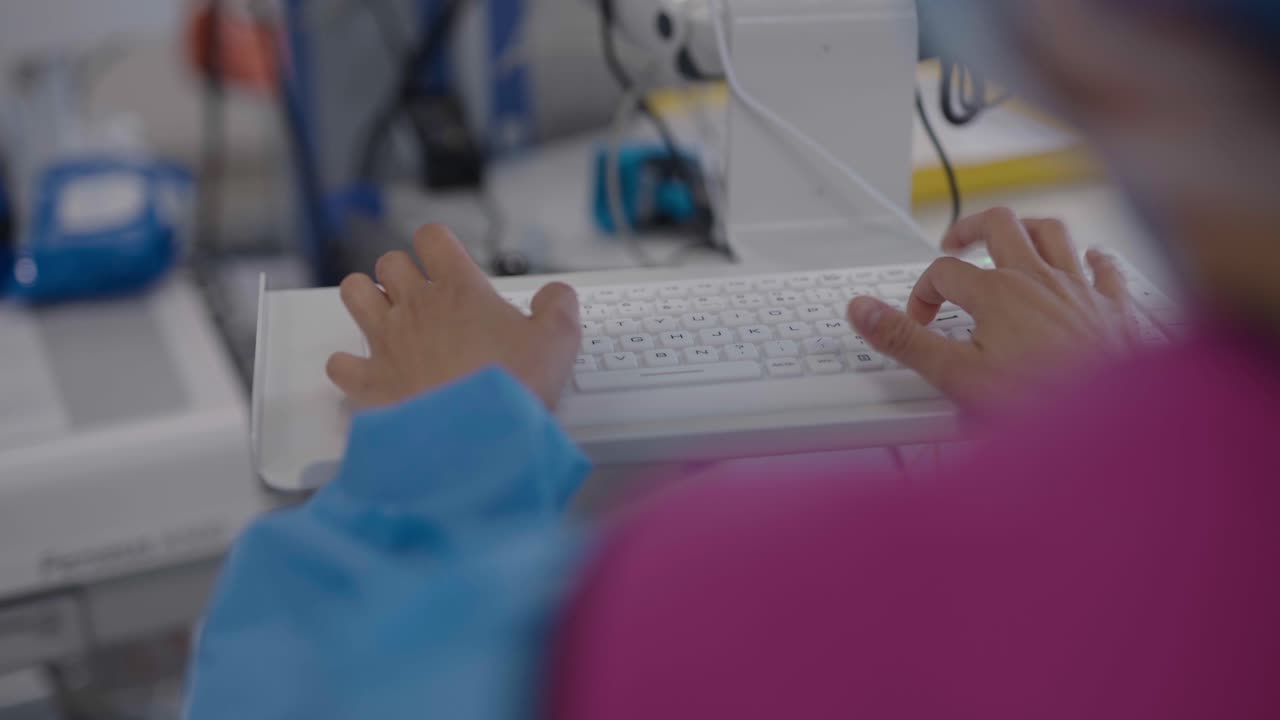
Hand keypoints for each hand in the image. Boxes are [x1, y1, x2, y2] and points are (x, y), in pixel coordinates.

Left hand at [326, 225, 581, 409]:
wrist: (475, 438)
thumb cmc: (510, 387)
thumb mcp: (557, 341)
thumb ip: (558, 306)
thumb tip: (558, 294)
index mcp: (459, 289)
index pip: (433, 237)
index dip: (438, 244)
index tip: (445, 257)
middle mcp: (416, 307)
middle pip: (389, 262)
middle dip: (401, 272)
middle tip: (420, 292)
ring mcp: (387, 341)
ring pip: (354, 293)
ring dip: (365, 297)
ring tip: (383, 314)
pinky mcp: (370, 380)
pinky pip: (340, 363)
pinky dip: (348, 365)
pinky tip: (364, 371)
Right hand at [847, 208, 1134, 412]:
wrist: (1115, 423)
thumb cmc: (1042, 401)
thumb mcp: (956, 376)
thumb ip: (905, 340)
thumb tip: (861, 310)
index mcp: (996, 293)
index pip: (943, 272)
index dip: (921, 293)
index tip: (918, 321)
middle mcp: (1038, 279)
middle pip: (999, 225)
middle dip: (969, 229)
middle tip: (952, 244)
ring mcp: (1079, 288)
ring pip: (1052, 231)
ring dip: (1026, 228)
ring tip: (1009, 237)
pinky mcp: (1115, 307)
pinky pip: (1104, 266)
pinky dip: (1092, 258)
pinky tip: (1089, 261)